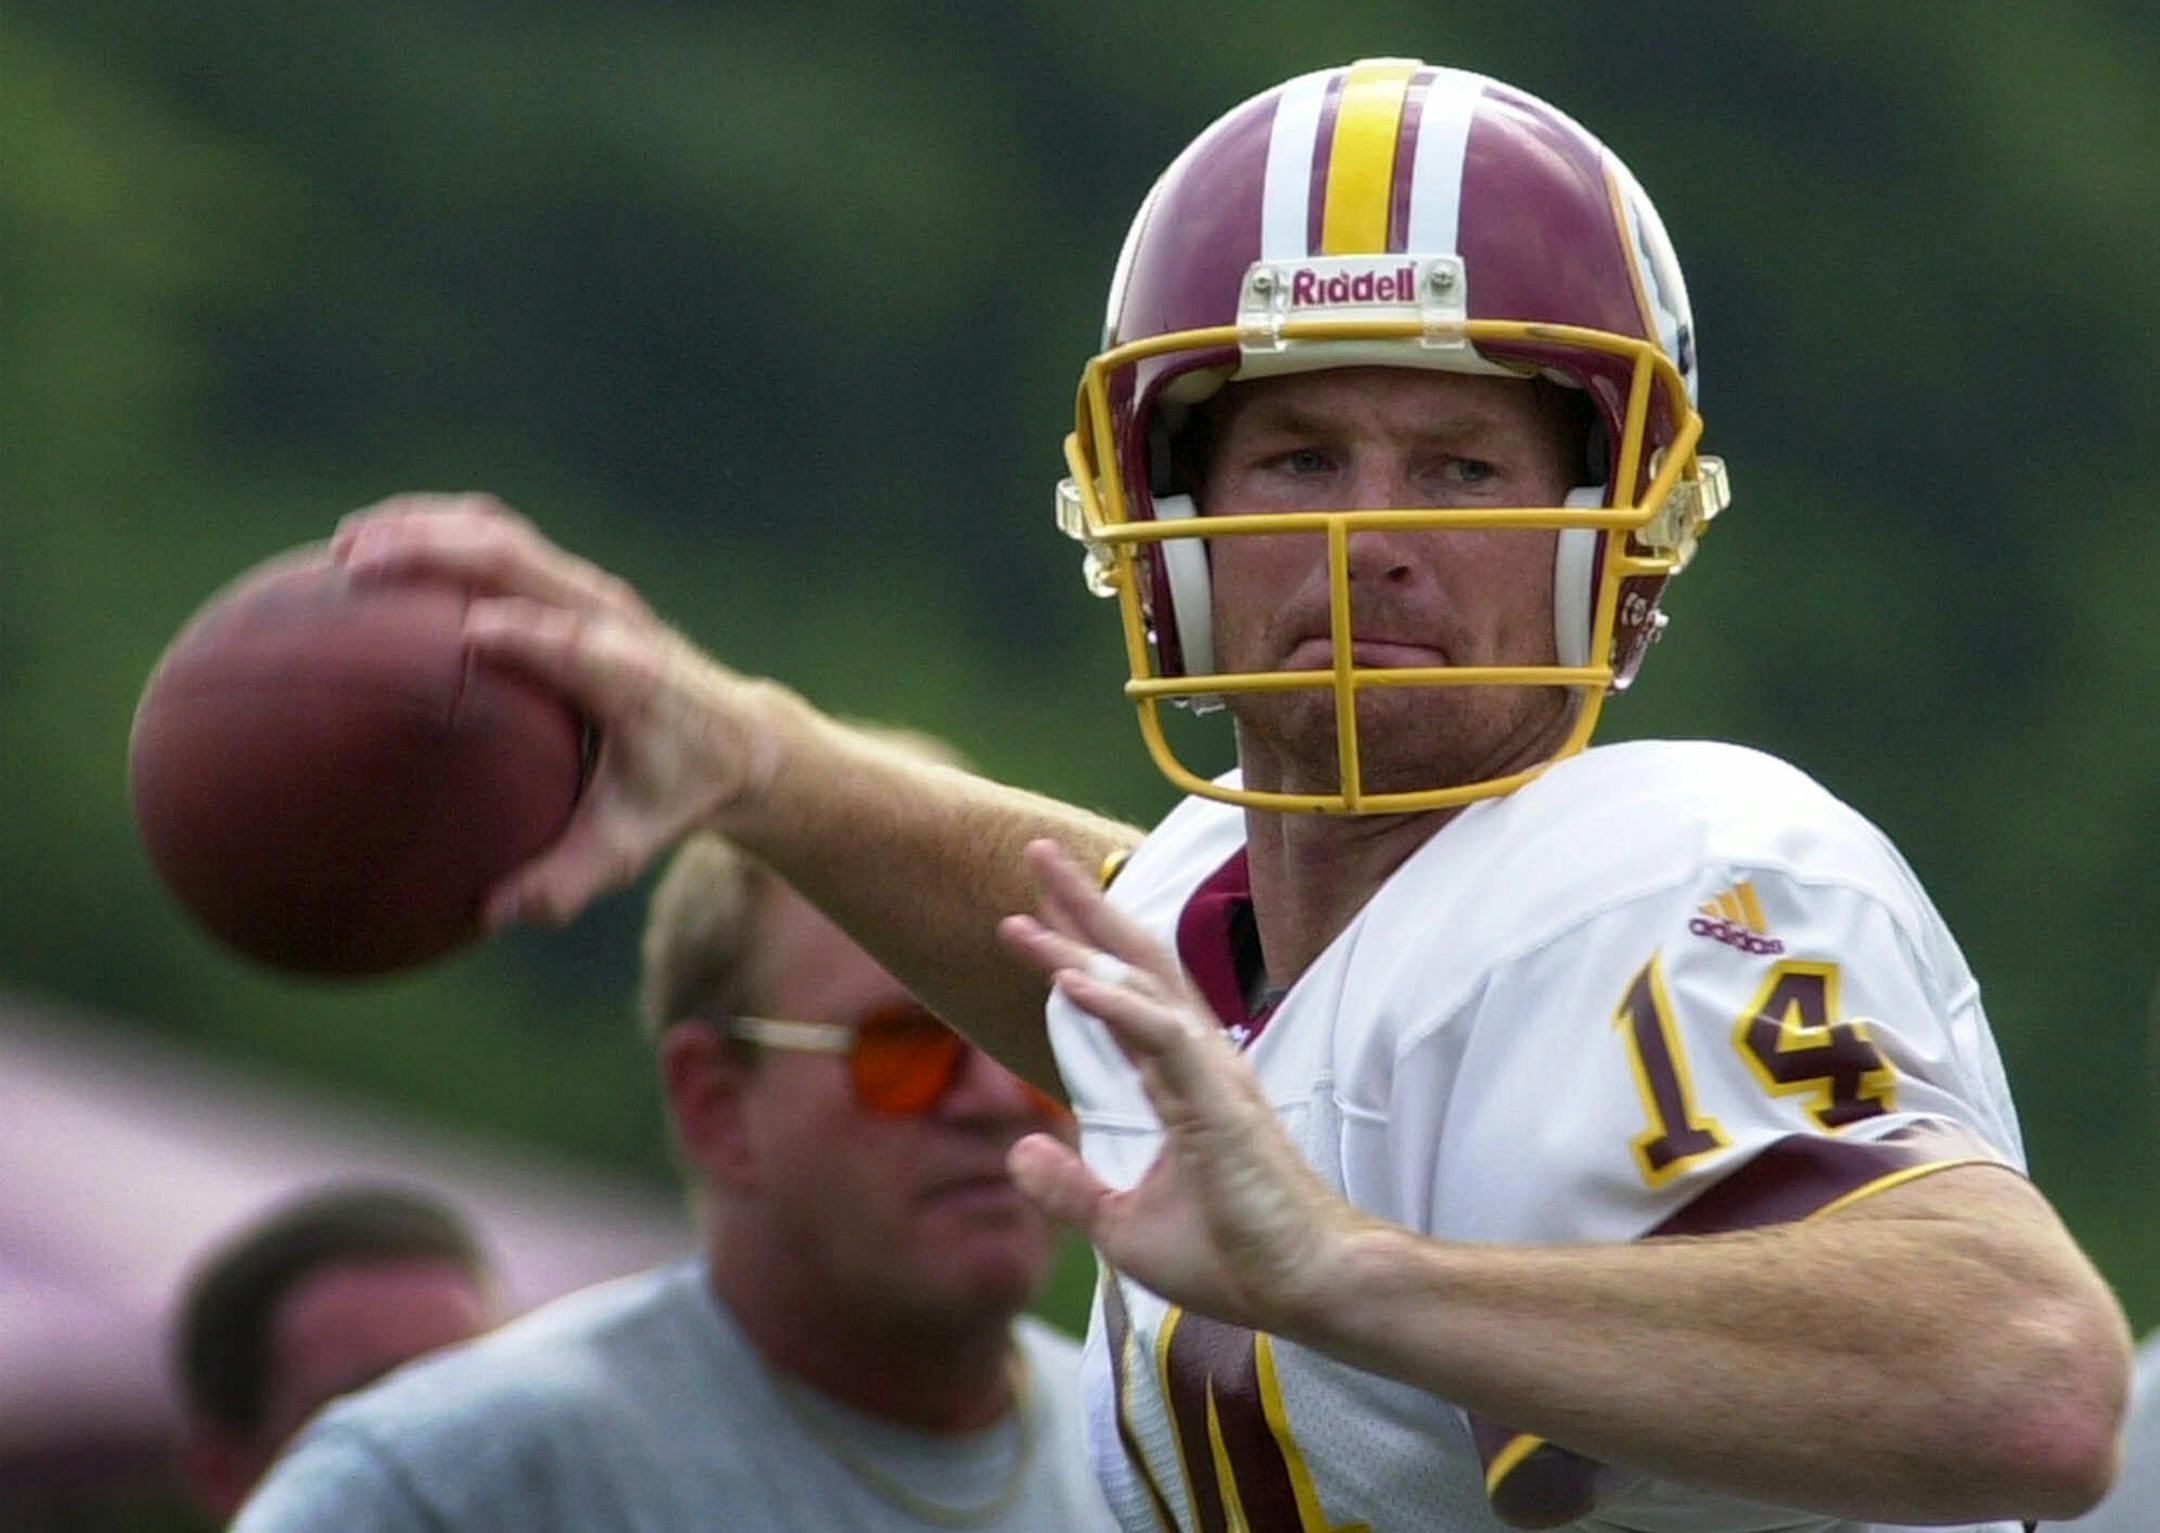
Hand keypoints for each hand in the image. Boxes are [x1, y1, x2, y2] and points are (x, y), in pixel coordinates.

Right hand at [333, 494, 796, 928]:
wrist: (738, 738)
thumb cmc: (676, 794)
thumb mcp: (632, 845)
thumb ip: (568, 880)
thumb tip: (490, 916)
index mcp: (630, 679)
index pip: (575, 647)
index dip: (530, 635)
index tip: (468, 637)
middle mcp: (610, 620)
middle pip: (522, 563)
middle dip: (439, 552)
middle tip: (356, 566)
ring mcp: (591, 593)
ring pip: (503, 536)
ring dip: (424, 527)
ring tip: (343, 544)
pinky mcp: (572, 585)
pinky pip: (500, 543)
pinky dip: (435, 534)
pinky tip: (371, 550)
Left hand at [997, 840, 1367, 1334]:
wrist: (1306, 1288)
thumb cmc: (1236, 1257)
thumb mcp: (1124, 1226)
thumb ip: (1071, 1187)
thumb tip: (1019, 1153)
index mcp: (1181, 1082)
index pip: (1120, 997)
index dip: (1077, 950)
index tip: (1025, 915)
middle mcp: (1198, 1062)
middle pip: (1133, 963)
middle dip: (1083, 907)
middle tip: (1034, 851)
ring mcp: (1212, 1074)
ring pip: (1143, 982)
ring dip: (1086, 936)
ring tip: (1037, 889)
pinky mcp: (1219, 1100)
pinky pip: (1160, 1035)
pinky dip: (1114, 1002)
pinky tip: (1069, 978)